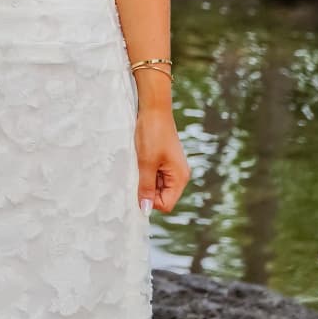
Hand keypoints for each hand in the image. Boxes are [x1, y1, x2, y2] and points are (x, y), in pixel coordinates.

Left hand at [135, 100, 189, 214]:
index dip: (150, 200)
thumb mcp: (146, 163)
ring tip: (139, 163)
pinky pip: (155, 174)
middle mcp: (179, 175)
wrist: (154, 109)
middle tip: (137, 172)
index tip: (138, 186)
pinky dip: (145, 171)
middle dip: (147, 189)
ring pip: (156, 185)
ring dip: (145, 179)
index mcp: (180, 178)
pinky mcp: (165, 160)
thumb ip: (146, 187)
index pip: (166, 204)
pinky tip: (140, 159)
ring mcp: (172, 167)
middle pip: (162, 196)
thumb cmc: (152, 134)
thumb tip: (145, 209)